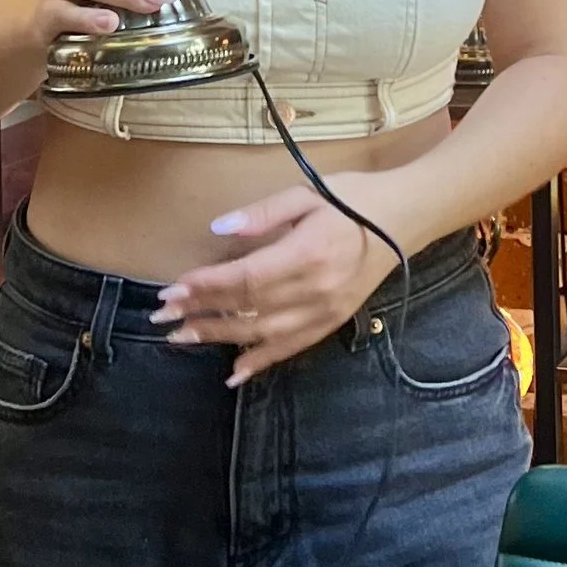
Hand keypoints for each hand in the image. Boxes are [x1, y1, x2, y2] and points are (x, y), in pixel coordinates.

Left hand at [152, 187, 392, 384]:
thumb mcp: (306, 193)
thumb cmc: (353, 199)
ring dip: (219, 338)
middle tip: (162, 317)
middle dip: (200, 313)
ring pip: (263, 334)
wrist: (404, 218)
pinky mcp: (332, 322)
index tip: (171, 290)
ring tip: (182, 338)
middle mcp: (315, 290)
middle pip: (247, 309)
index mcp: (306, 253)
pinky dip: (261, 362)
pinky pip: (292, 348)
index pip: (244, 278)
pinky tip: (234, 372)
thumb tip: (217, 229)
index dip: (205, 287)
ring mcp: (325, 311)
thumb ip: (261, 214)